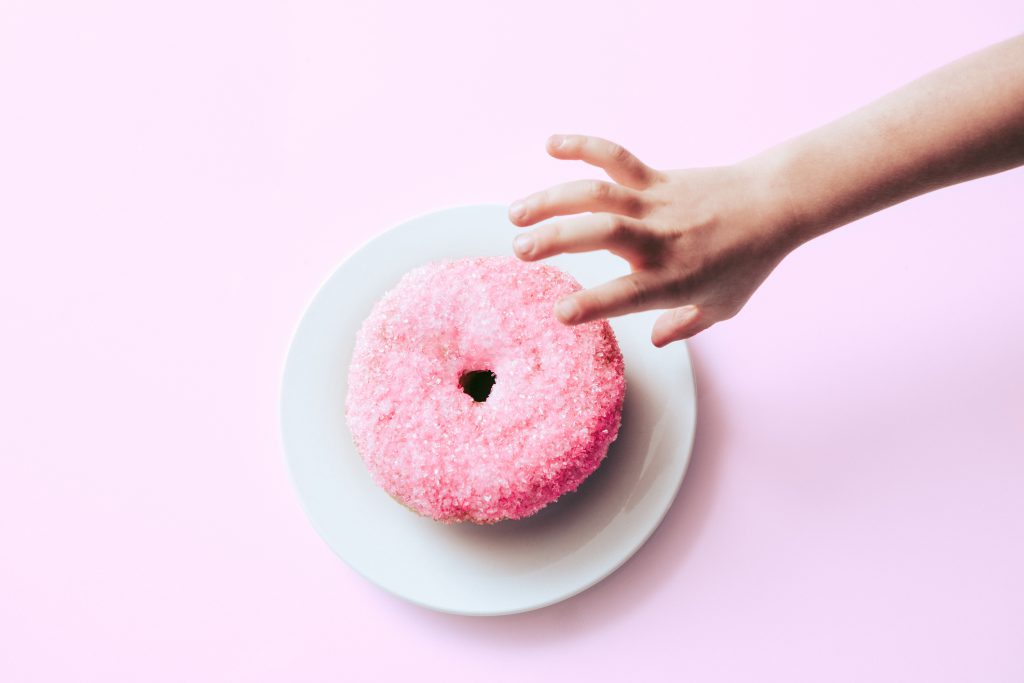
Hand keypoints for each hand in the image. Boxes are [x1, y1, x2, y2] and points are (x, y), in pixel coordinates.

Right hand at [508, 134, 794, 346]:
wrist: (775, 205)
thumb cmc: (749, 262)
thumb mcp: (722, 308)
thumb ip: (684, 325)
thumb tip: (655, 340)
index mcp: (672, 281)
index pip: (625, 296)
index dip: (591, 305)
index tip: (559, 313)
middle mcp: (658, 241)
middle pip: (599, 234)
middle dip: (555, 239)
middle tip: (520, 250)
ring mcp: (655, 205)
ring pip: (597, 195)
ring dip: (552, 200)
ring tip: (516, 213)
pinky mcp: (656, 178)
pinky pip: (616, 158)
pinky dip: (584, 146)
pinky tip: (552, 144)